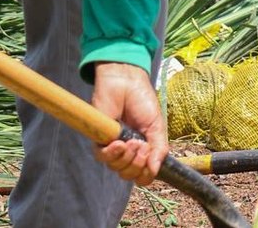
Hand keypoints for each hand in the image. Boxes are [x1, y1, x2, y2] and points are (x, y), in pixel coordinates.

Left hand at [91, 62, 167, 185]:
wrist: (126, 82)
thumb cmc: (142, 101)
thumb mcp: (157, 127)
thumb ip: (159, 149)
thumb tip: (154, 171)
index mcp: (142, 150)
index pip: (142, 175)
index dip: (146, 173)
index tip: (150, 156)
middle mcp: (126, 151)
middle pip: (129, 174)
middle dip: (137, 164)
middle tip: (142, 145)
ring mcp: (112, 146)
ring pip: (116, 168)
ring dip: (127, 158)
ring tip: (132, 141)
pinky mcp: (98, 138)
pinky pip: (102, 156)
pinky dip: (112, 154)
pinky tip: (119, 143)